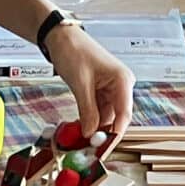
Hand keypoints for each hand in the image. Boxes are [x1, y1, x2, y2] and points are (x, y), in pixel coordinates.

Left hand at [46, 26, 133, 146]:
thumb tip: (91, 133)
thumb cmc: (74, 51)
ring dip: (94, 126)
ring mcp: (111, 89)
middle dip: (102, 132)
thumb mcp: (80, 83)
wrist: (60, 37)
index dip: (114, 134)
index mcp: (122, 80)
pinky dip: (89, 118)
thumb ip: (87, 110)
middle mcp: (121, 86)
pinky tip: (79, 127)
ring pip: (105, 116)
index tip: (104, 148)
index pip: (124, 114)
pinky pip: (98, 110)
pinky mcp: (100, 91)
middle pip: (116, 117)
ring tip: (79, 138)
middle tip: (87, 147)